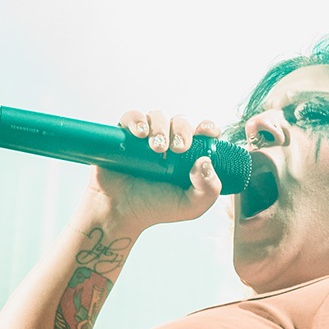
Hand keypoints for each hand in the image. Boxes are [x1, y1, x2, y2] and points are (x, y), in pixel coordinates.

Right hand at [89, 109, 223, 235]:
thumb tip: (206, 162)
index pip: (203, 133)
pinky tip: (140, 135)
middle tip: (178, 148)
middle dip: (182, 130)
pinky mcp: (125, 135)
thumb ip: (209, 188)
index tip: (206, 132)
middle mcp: (169, 143)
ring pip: (158, 116)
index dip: (207, 128)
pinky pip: (132, 117)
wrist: (119, 212)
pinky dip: (137, 120)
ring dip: (160, 127)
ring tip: (157, 148)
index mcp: (188, 156)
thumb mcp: (191, 206)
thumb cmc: (155, 208)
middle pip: (181, 121)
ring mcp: (146, 138)